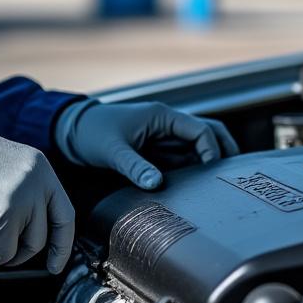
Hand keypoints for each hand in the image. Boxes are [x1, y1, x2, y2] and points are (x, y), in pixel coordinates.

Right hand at [0, 111, 74, 272]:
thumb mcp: (5, 168)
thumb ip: (23, 193)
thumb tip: (25, 231)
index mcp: (40, 167)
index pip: (64, 213)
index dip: (62, 242)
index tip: (56, 263)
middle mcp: (38, 181)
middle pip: (45, 233)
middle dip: (25, 252)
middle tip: (5, 254)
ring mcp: (24, 197)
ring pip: (26, 246)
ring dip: (4, 251)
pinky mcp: (6, 214)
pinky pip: (4, 252)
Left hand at [55, 101, 239, 189]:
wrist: (70, 131)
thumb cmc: (91, 131)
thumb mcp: (113, 150)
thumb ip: (135, 166)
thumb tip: (156, 184)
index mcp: (162, 116)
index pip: (200, 130)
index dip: (211, 150)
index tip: (211, 171)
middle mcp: (166, 124)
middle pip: (207, 134)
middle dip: (222, 152)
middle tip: (232, 175)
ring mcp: (162, 137)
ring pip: (195, 148)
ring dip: (206, 163)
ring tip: (217, 184)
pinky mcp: (155, 151)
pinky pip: (180, 159)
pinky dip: (191, 170)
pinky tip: (195, 187)